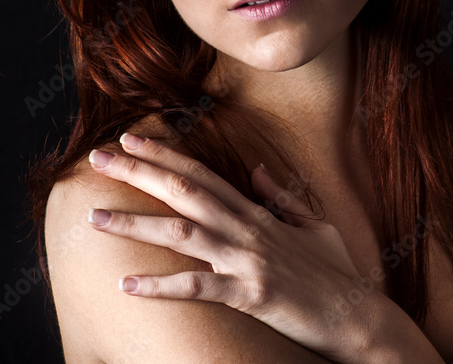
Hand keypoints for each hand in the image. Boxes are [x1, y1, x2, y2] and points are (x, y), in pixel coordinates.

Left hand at [85, 133, 374, 361]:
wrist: (356, 313)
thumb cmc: (335, 271)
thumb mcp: (314, 224)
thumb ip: (283, 197)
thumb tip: (260, 171)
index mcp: (259, 213)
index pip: (204, 174)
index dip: (166, 155)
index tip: (132, 139)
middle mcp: (249, 229)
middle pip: (186, 191)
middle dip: (140, 171)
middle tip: (99, 156)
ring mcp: (249, 261)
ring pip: (183, 233)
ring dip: (136, 223)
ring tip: (96, 217)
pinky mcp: (252, 295)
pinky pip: (199, 287)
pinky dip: (161, 285)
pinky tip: (127, 284)